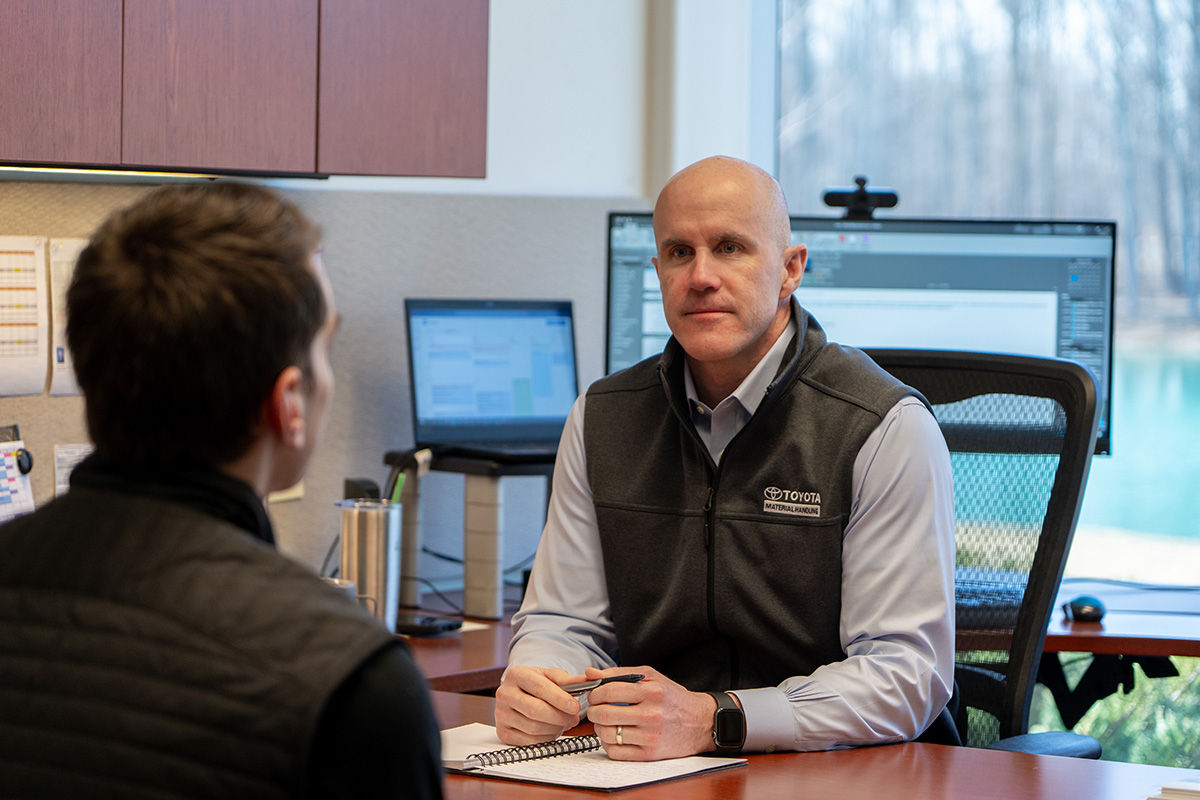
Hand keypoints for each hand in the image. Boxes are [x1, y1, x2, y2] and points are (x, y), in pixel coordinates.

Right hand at [494, 665, 587, 744]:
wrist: (518, 693)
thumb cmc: (537, 685)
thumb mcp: (551, 677)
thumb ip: (570, 680)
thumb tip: (590, 680)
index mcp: (516, 674)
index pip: (540, 688)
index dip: (560, 699)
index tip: (575, 707)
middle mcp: (504, 693)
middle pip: (535, 710)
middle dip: (559, 717)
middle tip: (573, 718)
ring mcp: (501, 714)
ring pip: (533, 728)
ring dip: (555, 729)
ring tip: (564, 723)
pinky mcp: (503, 732)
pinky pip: (529, 742)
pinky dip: (546, 739)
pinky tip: (552, 731)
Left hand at [583, 666, 717, 760]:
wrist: (701, 722)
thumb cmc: (673, 698)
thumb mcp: (651, 677)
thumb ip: (619, 673)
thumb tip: (590, 673)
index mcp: (651, 692)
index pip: (609, 691)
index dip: (595, 693)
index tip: (594, 694)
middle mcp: (651, 714)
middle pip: (605, 714)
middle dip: (593, 711)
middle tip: (596, 708)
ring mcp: (650, 736)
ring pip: (608, 734)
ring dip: (599, 728)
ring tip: (606, 722)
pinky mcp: (649, 754)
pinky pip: (616, 752)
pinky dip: (608, 744)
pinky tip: (615, 735)